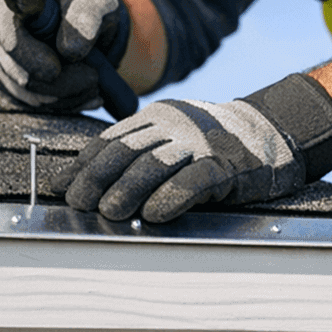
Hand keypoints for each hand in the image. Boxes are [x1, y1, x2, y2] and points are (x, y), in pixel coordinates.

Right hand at [0, 0, 126, 112]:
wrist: (85, 19)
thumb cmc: (86, 4)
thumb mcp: (93, 1)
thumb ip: (85, 17)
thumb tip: (69, 51)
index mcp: (11, 9)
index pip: (11, 42)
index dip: (32, 60)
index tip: (56, 70)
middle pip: (21, 77)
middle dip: (62, 84)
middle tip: (94, 78)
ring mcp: (2, 64)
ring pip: (30, 96)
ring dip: (67, 96)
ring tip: (95, 84)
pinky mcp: (13, 85)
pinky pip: (37, 106)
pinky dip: (67, 104)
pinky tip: (91, 96)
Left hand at [59, 74, 331, 221]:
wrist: (269, 135)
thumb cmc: (210, 146)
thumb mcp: (171, 137)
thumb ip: (135, 154)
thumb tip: (84, 184)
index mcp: (156, 116)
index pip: (110, 139)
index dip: (83, 165)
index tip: (62, 188)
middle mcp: (175, 124)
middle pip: (126, 151)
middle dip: (97, 180)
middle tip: (79, 204)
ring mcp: (201, 143)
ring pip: (155, 165)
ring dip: (127, 191)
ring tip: (109, 213)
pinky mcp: (226, 166)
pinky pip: (193, 182)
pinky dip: (171, 199)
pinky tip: (155, 215)